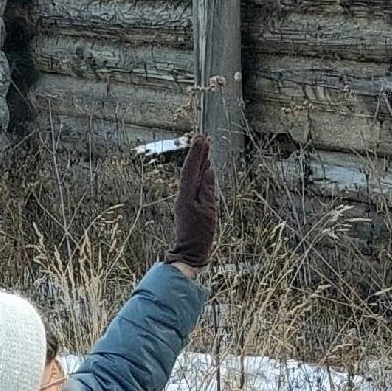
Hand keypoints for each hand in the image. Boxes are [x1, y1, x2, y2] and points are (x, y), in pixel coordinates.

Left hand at [163, 133, 216, 271]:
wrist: (190, 252)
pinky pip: (194, 186)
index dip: (196, 154)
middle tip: (202, 138)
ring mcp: (185, 200)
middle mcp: (183, 195)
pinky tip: (204, 170)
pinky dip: (199, 176)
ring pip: (192, 177)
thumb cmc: (200, 235)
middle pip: (190, 171)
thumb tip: (208, 172)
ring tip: (204, 149)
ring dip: (198, 163)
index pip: (191, 170)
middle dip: (196, 155)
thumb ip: (208, 190)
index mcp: (186, 195)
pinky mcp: (188, 206)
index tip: (202, 139)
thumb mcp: (209, 212)